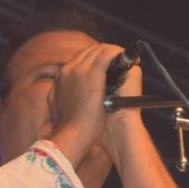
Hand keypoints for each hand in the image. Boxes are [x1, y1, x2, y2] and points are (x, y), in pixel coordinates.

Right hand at [47, 42, 121, 159]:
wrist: (72, 137)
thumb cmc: (68, 130)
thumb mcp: (59, 110)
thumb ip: (63, 99)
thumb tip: (67, 97)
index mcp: (59, 79)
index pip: (79, 60)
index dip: (95, 59)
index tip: (107, 66)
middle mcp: (67, 70)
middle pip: (88, 52)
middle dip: (106, 54)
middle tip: (120, 61)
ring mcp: (78, 70)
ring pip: (98, 50)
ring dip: (113, 52)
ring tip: (127, 59)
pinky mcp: (91, 73)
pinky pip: (107, 54)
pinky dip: (119, 54)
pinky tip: (130, 59)